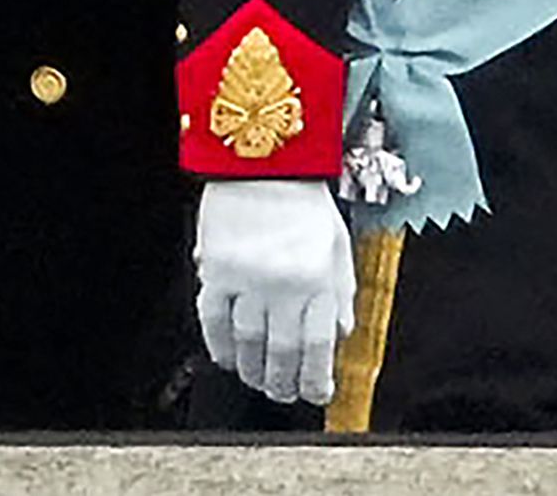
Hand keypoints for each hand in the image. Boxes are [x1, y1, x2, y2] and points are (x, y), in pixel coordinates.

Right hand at [194, 179, 356, 405]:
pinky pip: (214, 320)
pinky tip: (227, 358)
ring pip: (248, 343)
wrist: (262, 161)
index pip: (318, 345)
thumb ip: (342, 291)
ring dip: (253, 371)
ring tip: (259, 381)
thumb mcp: (338, 243)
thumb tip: (340, 334)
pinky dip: (220, 346)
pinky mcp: (216, 270)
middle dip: (285, 382)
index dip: (317, 378)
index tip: (317, 394)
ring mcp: (246, 279)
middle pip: (283, 351)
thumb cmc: (303, 200)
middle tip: (286, 394)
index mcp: (318, 276)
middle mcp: (283, 283)